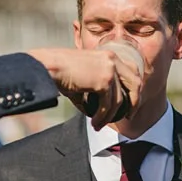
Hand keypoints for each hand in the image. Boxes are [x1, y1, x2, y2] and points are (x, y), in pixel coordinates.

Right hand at [27, 47, 143, 129]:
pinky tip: (94, 123)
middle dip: (135, 102)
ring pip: (119, 100)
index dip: (133, 89)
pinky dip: (102, 117)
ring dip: (110, 116)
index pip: (130, 72)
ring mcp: (109, 70)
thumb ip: (93, 90)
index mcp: (108, 55)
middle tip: (128, 117)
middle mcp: (112, 60)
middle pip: (135, 83)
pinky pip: (108, 105)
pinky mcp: (103, 81)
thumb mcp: (81, 77)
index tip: (130, 103)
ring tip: (100, 125)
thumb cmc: (57, 71)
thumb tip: (95, 110)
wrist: (46, 66)